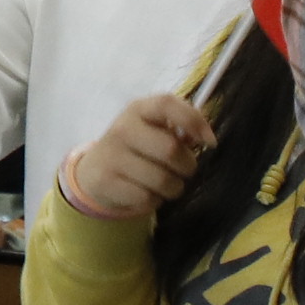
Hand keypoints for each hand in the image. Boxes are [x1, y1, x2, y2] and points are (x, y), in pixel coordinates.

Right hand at [66, 92, 214, 219]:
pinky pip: (147, 198)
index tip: (210, 141)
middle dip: (187, 166)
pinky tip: (146, 192)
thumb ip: (180, 127)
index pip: (166, 103)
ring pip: (163, 180)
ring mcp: (111, 155)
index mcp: (138, 109)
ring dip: (173, 188)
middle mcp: (122, 128)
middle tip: (183, 169)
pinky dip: (154, 201)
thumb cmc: (137, 147)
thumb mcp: (153, 129)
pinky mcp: (106, 181)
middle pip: (171, 150)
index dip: (193, 120)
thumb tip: (207, 138)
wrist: (94, 170)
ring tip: (165, 183)